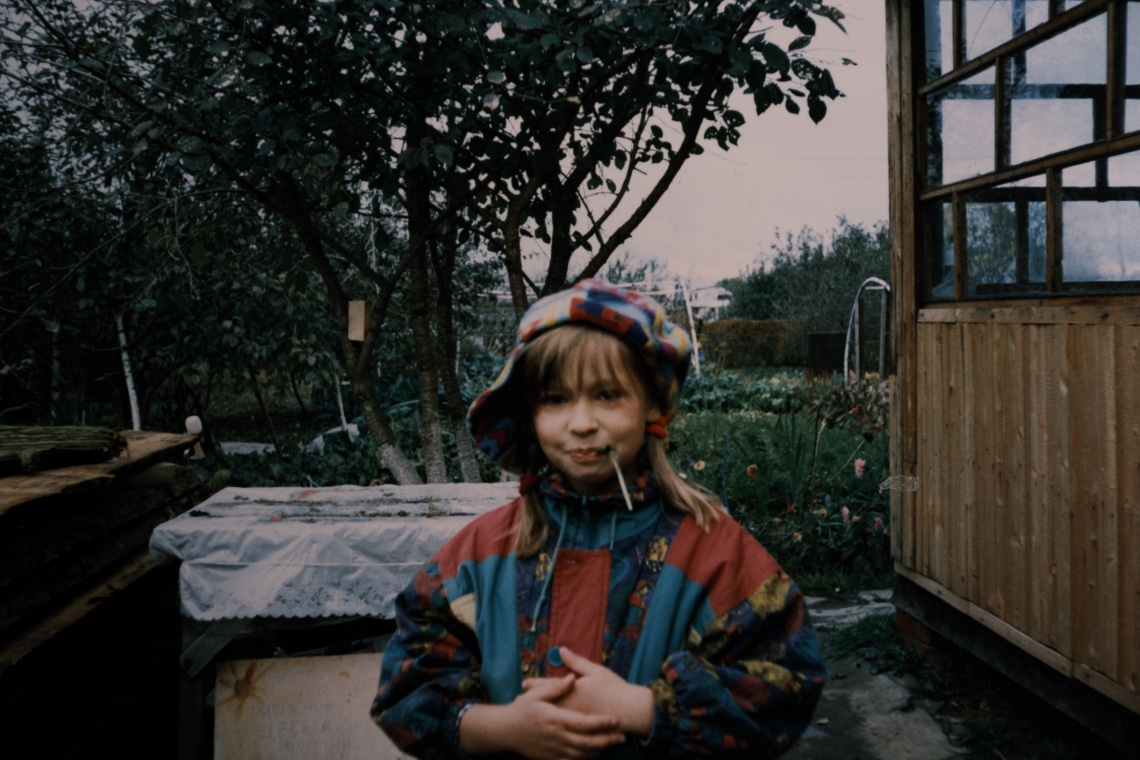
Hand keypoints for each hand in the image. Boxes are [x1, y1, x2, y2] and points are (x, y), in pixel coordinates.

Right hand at [460, 673, 624, 759]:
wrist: (504, 731)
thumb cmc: (521, 710)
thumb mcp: (535, 694)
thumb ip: (555, 687)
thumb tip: (572, 678)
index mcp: (555, 719)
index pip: (584, 723)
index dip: (602, 723)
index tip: (616, 720)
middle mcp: (557, 737)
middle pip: (588, 742)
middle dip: (607, 740)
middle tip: (623, 736)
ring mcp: (554, 750)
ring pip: (582, 755)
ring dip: (599, 751)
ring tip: (612, 744)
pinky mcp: (550, 758)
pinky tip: (594, 756)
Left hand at [529, 648, 655, 737]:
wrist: (629, 711)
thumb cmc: (613, 688)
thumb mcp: (595, 671)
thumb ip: (576, 662)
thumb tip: (560, 650)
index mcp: (572, 690)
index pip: (548, 686)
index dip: (535, 684)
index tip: (524, 683)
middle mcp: (570, 706)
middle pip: (546, 702)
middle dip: (533, 701)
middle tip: (519, 700)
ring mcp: (574, 720)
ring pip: (552, 716)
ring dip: (540, 714)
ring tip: (528, 714)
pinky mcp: (581, 731)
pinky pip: (563, 728)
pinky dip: (553, 725)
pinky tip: (547, 727)